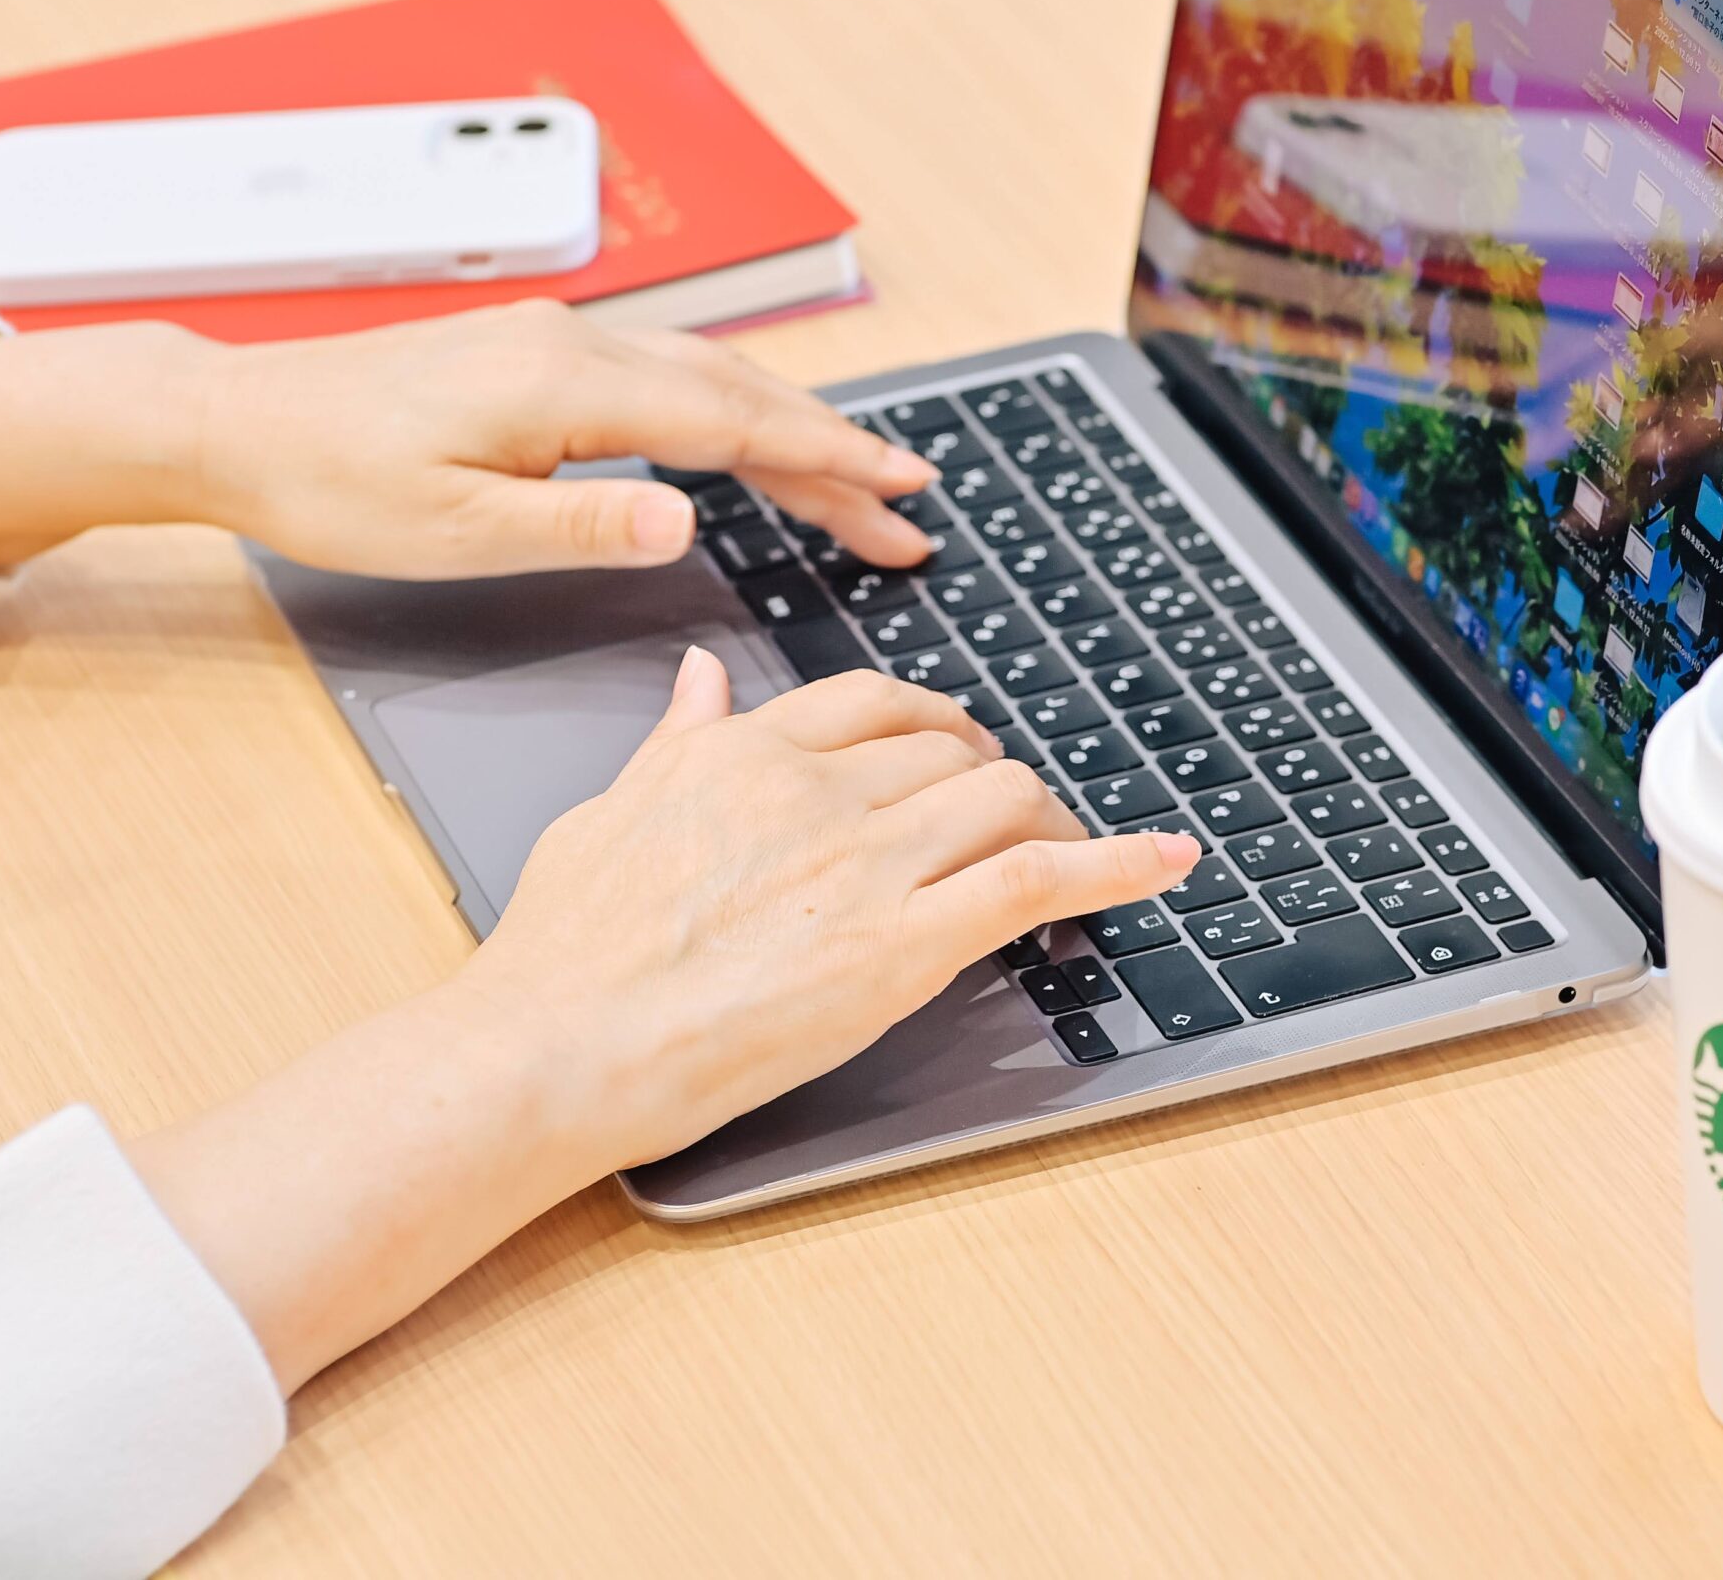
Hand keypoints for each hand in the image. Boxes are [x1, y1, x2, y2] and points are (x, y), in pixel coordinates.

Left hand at [0, 300, 937, 575]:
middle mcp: (577, 346)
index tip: (901, 488)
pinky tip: (753, 442)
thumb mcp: (454, 531)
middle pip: (742, 393)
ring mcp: (562, 343)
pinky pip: (670, 376)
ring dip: (791, 430)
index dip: (827, 457)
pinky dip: (734, 411)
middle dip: (834, 451)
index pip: (732, 421)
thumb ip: (579, 525)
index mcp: (565, 387)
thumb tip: (685, 523)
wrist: (242, 422)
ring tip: (856, 484)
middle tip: (908, 507)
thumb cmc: (333, 482)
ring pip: (712, 378)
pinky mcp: (542, 355)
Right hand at [132, 656, 1196, 1391]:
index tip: (949, 750)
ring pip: (1004, 800)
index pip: (874, 704)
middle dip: (991, 779)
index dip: (930, 726)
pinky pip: (1035, 881)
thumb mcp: (609, 813)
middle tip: (1008, 819)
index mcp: (747, 753)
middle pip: (953, 751)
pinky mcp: (904, 945)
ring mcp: (868, 864)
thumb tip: (703, 678)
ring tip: (1064, 853)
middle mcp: (819, 789)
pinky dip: (1115, 865)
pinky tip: (1167, 860)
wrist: (555, 1045)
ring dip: (1046, 821)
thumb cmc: (565, 952)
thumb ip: (673, 742)